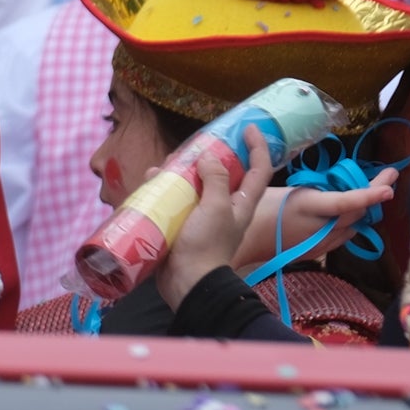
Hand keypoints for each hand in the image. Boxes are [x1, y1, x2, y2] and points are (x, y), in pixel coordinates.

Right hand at [155, 128, 276, 308]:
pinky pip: (174, 200)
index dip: (258, 147)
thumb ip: (215, 179)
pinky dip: (163, 188)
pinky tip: (150, 181)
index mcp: (241, 204)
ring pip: (194, 185)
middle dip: (209, 157)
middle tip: (193, 146)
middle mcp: (224, 208)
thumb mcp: (216, 208)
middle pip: (222, 174)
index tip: (248, 127)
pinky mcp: (182, 225)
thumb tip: (207, 156)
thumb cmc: (206, 245)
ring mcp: (202, 217)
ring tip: (166, 164)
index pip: (259, 170)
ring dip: (181, 171)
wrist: (187, 283)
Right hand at [234, 167, 396, 275]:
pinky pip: (341, 236)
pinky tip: (345, 212)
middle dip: (374, 194)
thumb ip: (315, 191)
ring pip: (352, 226)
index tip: (389, 184)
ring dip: (361, 210)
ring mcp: (319, 245)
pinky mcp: (317, 253)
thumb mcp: (283, 190)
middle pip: (356, 213)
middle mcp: (318, 229)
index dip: (369, 194)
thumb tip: (340, 184)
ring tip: (369, 189)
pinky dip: (347, 222)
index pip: (346, 202)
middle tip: (387, 175)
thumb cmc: (256, 208)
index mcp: (307, 208)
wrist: (243, 242)